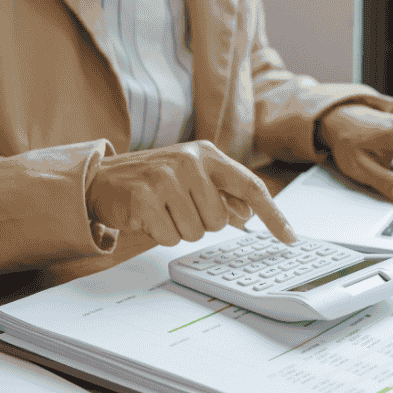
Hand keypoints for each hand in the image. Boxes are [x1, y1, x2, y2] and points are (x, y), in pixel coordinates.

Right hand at [86, 140, 296, 245]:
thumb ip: (222, 193)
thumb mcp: (191, 177)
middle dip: (201, 223)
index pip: (250, 187)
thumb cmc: (153, 180)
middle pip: (220, 221)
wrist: (102, 178)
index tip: (290, 238)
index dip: (273, 215)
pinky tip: (148, 216)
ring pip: (196, 232)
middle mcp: (189, 162)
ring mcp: (165, 178)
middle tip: (178, 207)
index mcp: (207, 154)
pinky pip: (170, 237)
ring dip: (179, 229)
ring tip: (162, 209)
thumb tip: (248, 214)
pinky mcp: (144, 198)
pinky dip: (160, 234)